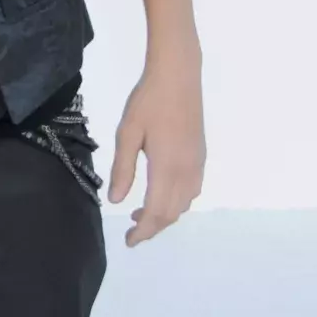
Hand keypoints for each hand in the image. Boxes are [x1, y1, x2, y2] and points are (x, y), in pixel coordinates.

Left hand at [106, 43, 205, 246]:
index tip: (129, 241)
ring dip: (165, 215)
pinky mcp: (201, 155)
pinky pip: (192, 190)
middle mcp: (187, 171)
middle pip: (172, 213)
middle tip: (132, 232)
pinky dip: (177, 202)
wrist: (179, 75)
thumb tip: (116, 200)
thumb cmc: (149, 101)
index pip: (157, 211)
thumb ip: (122, 169)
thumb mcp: (127, 133)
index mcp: (167, 168)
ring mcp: (197, 163)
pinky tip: (161, 194)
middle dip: (153, 227)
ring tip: (141, 213)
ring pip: (185, 203)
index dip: (143, 231)